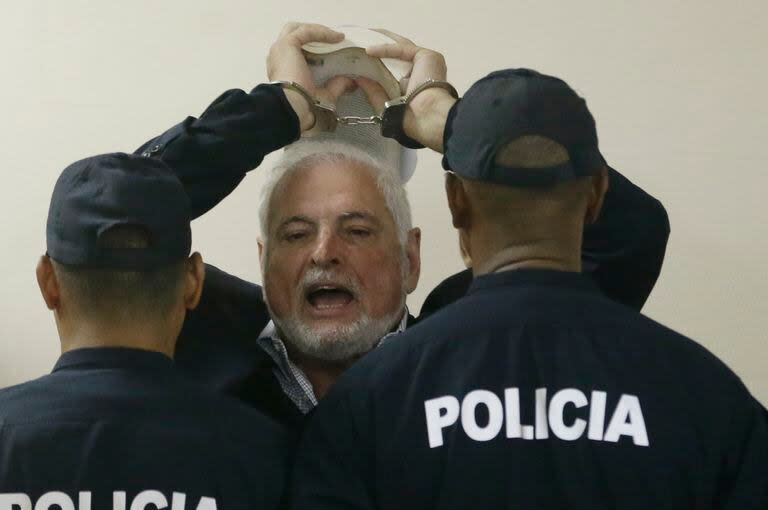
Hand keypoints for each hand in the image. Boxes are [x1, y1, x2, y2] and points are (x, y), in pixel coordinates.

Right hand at [267, 23, 356, 131]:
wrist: (293, 106)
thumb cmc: (304, 105)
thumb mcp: (324, 95)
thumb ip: (336, 86)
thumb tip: (351, 82)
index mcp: (283, 70)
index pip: (295, 51)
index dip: (312, 46)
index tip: (330, 49)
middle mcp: (278, 57)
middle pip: (293, 35)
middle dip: (312, 34)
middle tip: (332, 40)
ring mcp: (280, 49)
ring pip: (298, 29)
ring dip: (317, 30)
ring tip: (336, 36)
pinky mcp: (287, 44)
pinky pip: (306, 32)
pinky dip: (322, 32)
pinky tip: (337, 37)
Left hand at [363, 30, 456, 152]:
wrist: (424, 115)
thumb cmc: (408, 115)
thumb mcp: (385, 103)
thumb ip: (373, 91)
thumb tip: (358, 79)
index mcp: (416, 84)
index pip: (396, 68)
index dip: (381, 63)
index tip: (363, 59)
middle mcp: (422, 72)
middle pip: (398, 55)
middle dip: (381, 49)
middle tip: (361, 44)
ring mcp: (426, 63)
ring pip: (401, 48)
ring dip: (383, 42)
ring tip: (363, 39)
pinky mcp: (427, 56)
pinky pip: (403, 49)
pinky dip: (385, 49)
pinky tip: (369, 50)